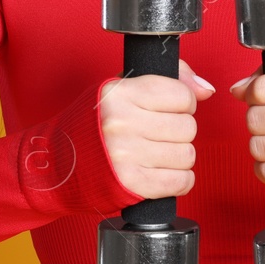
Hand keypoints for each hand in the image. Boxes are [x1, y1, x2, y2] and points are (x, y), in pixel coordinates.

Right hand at [98, 58, 214, 199]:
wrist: (58, 165)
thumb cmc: (94, 126)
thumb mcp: (121, 90)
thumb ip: (169, 80)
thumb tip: (206, 89)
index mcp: (119, 94)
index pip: (182, 95)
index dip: (182, 103)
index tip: (168, 110)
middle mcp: (121, 122)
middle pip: (188, 126)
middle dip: (179, 132)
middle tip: (159, 134)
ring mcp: (126, 154)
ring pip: (187, 155)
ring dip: (178, 157)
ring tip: (156, 154)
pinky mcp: (132, 183)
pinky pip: (181, 181)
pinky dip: (179, 180)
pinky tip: (161, 173)